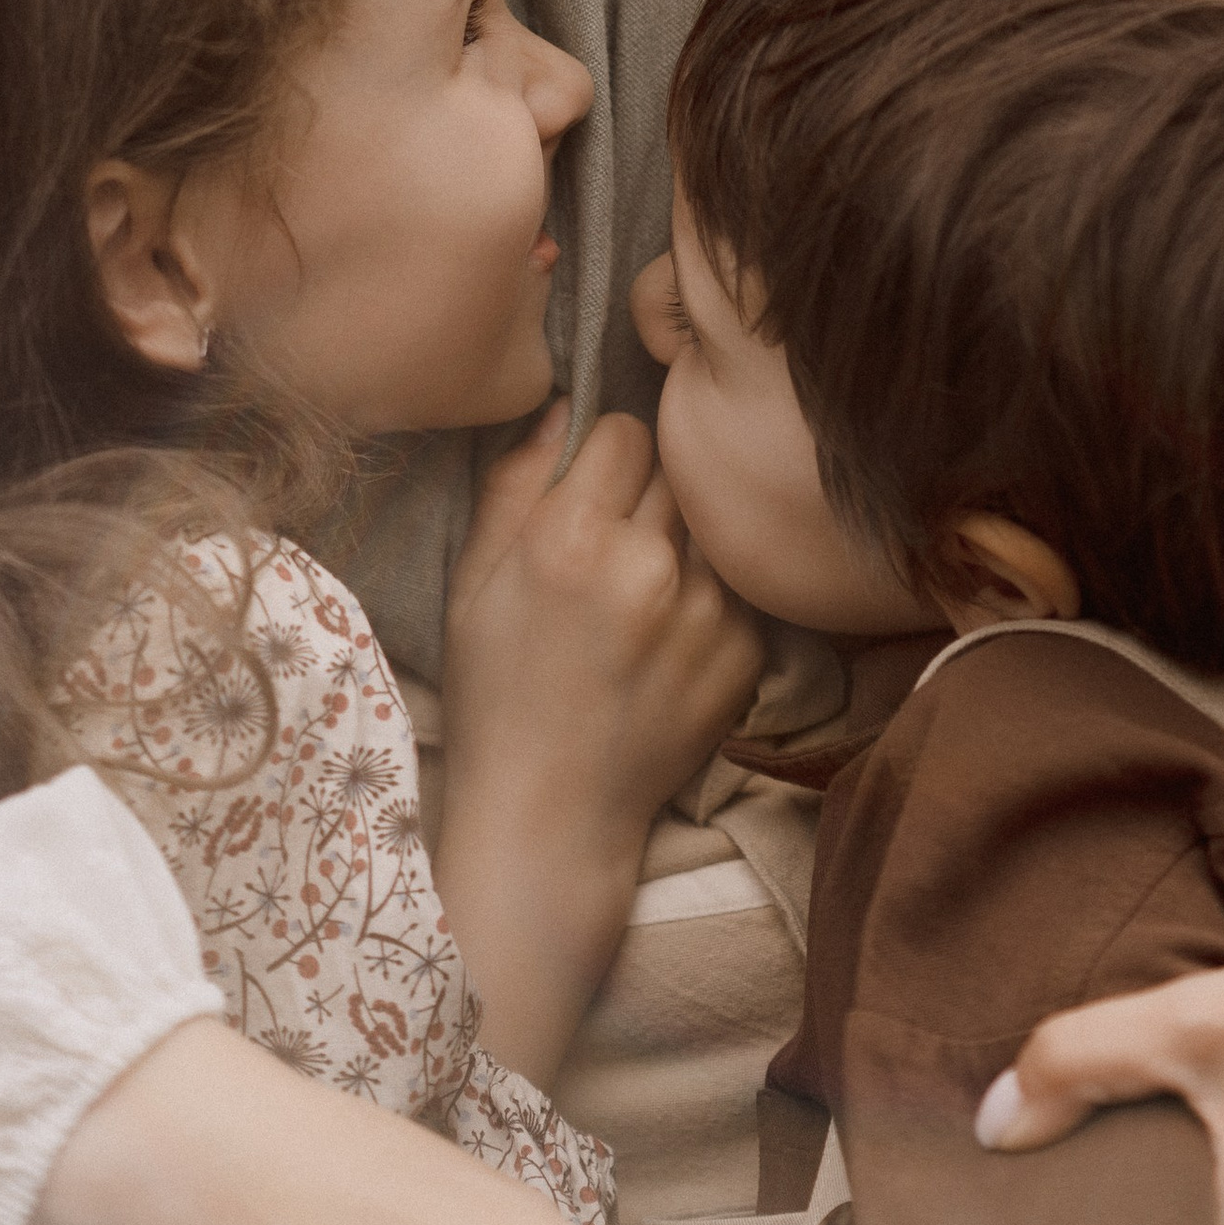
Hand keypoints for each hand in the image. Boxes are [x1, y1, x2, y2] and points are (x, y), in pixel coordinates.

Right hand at [447, 403, 765, 838]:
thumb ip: (515, 481)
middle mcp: (650, 569)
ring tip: (646, 592)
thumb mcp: (473, 583)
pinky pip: (739, 582)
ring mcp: (710, 613)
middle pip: (677, 470)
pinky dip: (712, 595)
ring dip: (686, 541)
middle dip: (648, 494)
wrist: (554, 818)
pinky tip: (670, 639)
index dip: (604, 456)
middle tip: (617, 542)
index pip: (626, 429)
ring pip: (713, 523)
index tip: (590, 493)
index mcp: (572, 541)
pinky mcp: (750, 653)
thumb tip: (564, 406)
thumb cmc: (497, 696)